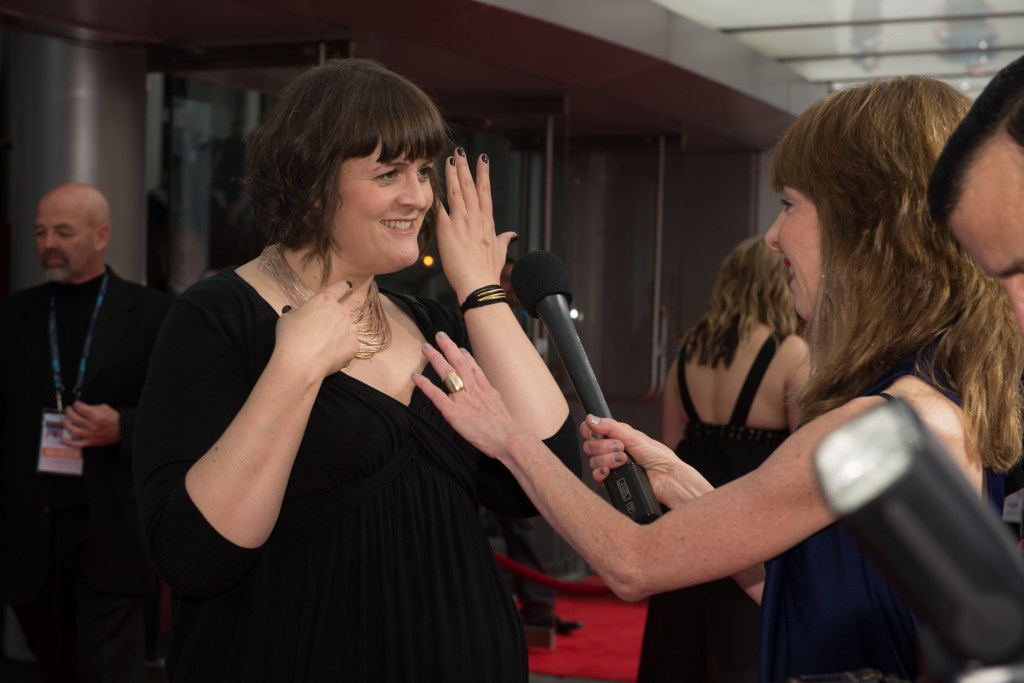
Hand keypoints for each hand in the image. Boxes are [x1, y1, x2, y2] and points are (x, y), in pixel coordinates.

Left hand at [62, 401, 120, 447]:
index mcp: (96, 416)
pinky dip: (68, 443)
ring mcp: (90, 434)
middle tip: (68, 409)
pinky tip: (63, 440)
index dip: (76, 404)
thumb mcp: (106, 408)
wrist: (122, 430)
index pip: (81, 408)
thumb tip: (83, 407)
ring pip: (73, 430)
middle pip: (75, 418)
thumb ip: (93, 407)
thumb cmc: (115, 420)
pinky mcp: (90, 442)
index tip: (76, 404)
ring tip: (63, 420)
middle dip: (69, 412)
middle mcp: (92, 426)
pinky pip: (77, 444)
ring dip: (66, 424)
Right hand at [273, 279, 360, 377]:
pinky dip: (341, 350)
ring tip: (323, 348)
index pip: (339, 288)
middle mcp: (342, 312)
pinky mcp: (355, 346)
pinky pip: (349, 346)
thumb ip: (298, 312)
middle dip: (334, 320)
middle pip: (341, 312)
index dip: (343, 287)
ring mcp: (351, 329)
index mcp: (326, 301)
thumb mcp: (287, 318)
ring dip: (338, 335)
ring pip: (346, 330)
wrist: (301, 363)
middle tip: (321, 333)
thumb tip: (300, 313)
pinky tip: (329, 357)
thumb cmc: (290, 337)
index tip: (347, 287)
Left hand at [411, 331, 517, 458]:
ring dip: (436, 358)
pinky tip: (416, 376)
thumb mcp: (502, 410)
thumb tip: (491, 398)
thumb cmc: (509, 431)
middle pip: (460, 363)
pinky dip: (425, 384)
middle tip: (440, 336)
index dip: (466, 357)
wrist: (508, 438)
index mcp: (487, 390)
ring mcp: (463, 399)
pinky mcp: (453, 411)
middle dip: (449, 348)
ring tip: (426, 348)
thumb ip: (493, 401)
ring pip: (448, 373)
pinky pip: (436, 395)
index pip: (474, 369)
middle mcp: (474, 390)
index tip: (460, 349)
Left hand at [435, 150, 515, 300]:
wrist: (478, 285)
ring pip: (456, 192)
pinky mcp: (447, 231)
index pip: (485, 192)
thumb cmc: (488, 273)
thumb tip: (511, 234)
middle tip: (461, 151)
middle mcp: (476, 219)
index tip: (482, 160)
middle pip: (470, 186)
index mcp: (488, 222)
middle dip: (466, 167)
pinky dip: (436, 196)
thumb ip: (504, 240)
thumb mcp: (499, 253)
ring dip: (453, 174)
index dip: (483, 175)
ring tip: (449, 159)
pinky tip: (432, 184)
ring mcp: (462, 223)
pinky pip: (440, 209)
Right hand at [581, 416, 712, 507]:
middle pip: (590, 446)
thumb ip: (610, 427)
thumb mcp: (634, 436)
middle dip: (603, 446)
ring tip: (624, 460)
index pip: (592, 431)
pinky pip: (595, 477)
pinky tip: (610, 472)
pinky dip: (601, 473)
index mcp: (617, 436)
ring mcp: (611, 466)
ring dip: (607, 460)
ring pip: (593, 461)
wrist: (666, 478)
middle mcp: (611, 450)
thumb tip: (591, 418)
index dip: (589, 431)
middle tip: (620, 447)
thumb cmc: (658, 456)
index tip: (595, 432)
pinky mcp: (611, 481)